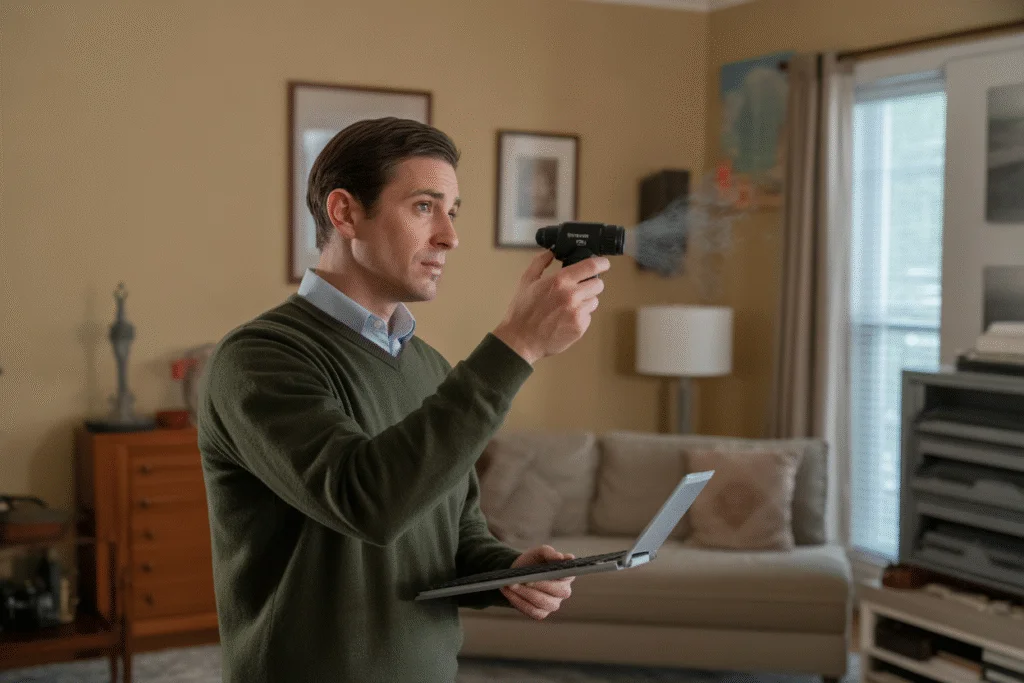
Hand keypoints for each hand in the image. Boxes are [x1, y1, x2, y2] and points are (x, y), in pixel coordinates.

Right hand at [493, 251, 609, 364]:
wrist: (520, 340)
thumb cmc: (522, 312)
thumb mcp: (526, 281)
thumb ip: (540, 262)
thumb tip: (551, 251)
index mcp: (560, 281)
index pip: (591, 266)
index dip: (601, 263)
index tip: (604, 264)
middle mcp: (572, 295)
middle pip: (598, 284)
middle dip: (591, 284)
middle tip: (580, 288)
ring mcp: (577, 312)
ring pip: (594, 301)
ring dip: (585, 301)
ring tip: (567, 307)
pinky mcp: (579, 327)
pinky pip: (588, 316)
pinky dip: (580, 316)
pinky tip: (565, 319)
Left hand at [499, 544, 574, 619]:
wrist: (518, 574)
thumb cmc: (532, 562)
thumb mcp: (539, 552)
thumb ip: (549, 552)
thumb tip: (560, 557)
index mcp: (566, 575)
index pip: (567, 575)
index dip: (559, 574)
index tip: (546, 571)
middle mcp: (563, 591)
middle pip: (556, 591)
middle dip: (538, 585)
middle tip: (523, 579)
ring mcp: (553, 604)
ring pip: (542, 602)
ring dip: (525, 593)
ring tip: (511, 585)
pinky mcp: (541, 613)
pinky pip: (532, 611)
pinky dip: (518, 602)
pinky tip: (508, 592)